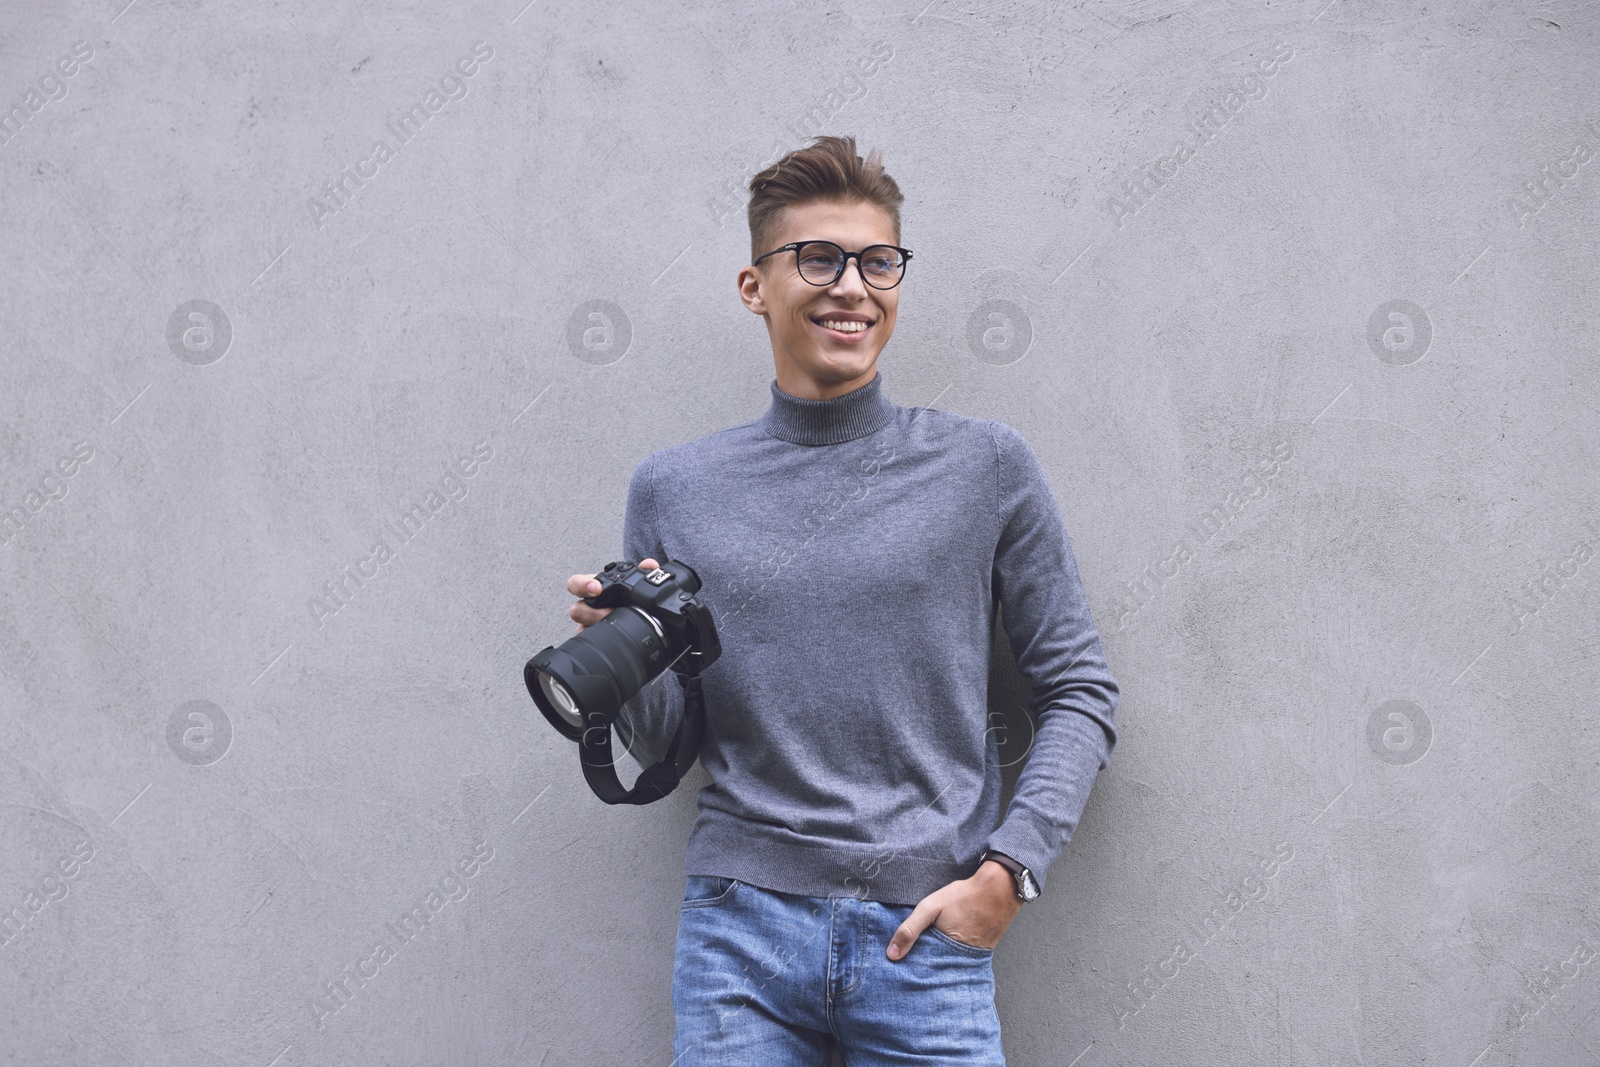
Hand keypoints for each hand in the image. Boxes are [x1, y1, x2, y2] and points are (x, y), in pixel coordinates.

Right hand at [565, 559, 659, 633]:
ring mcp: (591, 623)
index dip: (582, 585)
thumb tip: (649, 565)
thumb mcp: (639, 581)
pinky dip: (601, 640)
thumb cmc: (631, 595)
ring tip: (616, 626)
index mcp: (594, 588)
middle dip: (593, 613)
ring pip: (582, 628)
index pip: (575, 584)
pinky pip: (591, 640)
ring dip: (598, 627)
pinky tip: (613, 638)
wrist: (641, 613)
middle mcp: (589, 606)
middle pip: (577, 610)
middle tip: (610, 612)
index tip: (596, 589)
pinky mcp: (596, 637)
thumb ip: (646, 570)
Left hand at [886, 860, 1021, 959]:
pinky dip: (951, 956)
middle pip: (934, 972)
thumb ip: (910, 929)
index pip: (921, 972)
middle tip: (909, 967)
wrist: (998, 890)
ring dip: (937, 963)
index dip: (910, 969)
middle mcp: (959, 963)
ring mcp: (971, 959)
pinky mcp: (980, 953)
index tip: (898, 970)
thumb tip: (891, 954)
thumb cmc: (963, 897)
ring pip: (947, 967)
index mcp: (944, 955)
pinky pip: (961, 960)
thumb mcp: (930, 908)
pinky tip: (945, 948)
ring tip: (925, 959)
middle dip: (923, 969)